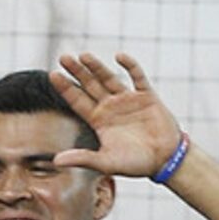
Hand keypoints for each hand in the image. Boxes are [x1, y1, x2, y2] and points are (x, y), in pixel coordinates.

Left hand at [49, 51, 184, 178]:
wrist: (164, 161)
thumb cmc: (134, 164)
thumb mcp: (106, 162)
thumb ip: (82, 158)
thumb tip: (55, 161)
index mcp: (98, 120)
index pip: (77, 101)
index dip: (66, 88)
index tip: (53, 75)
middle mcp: (110, 107)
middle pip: (90, 85)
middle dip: (77, 72)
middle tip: (63, 57)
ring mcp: (128, 100)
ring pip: (109, 78)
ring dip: (97, 67)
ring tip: (84, 55)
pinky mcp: (146, 96)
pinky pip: (137, 77)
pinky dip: (130, 66)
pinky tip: (119, 56)